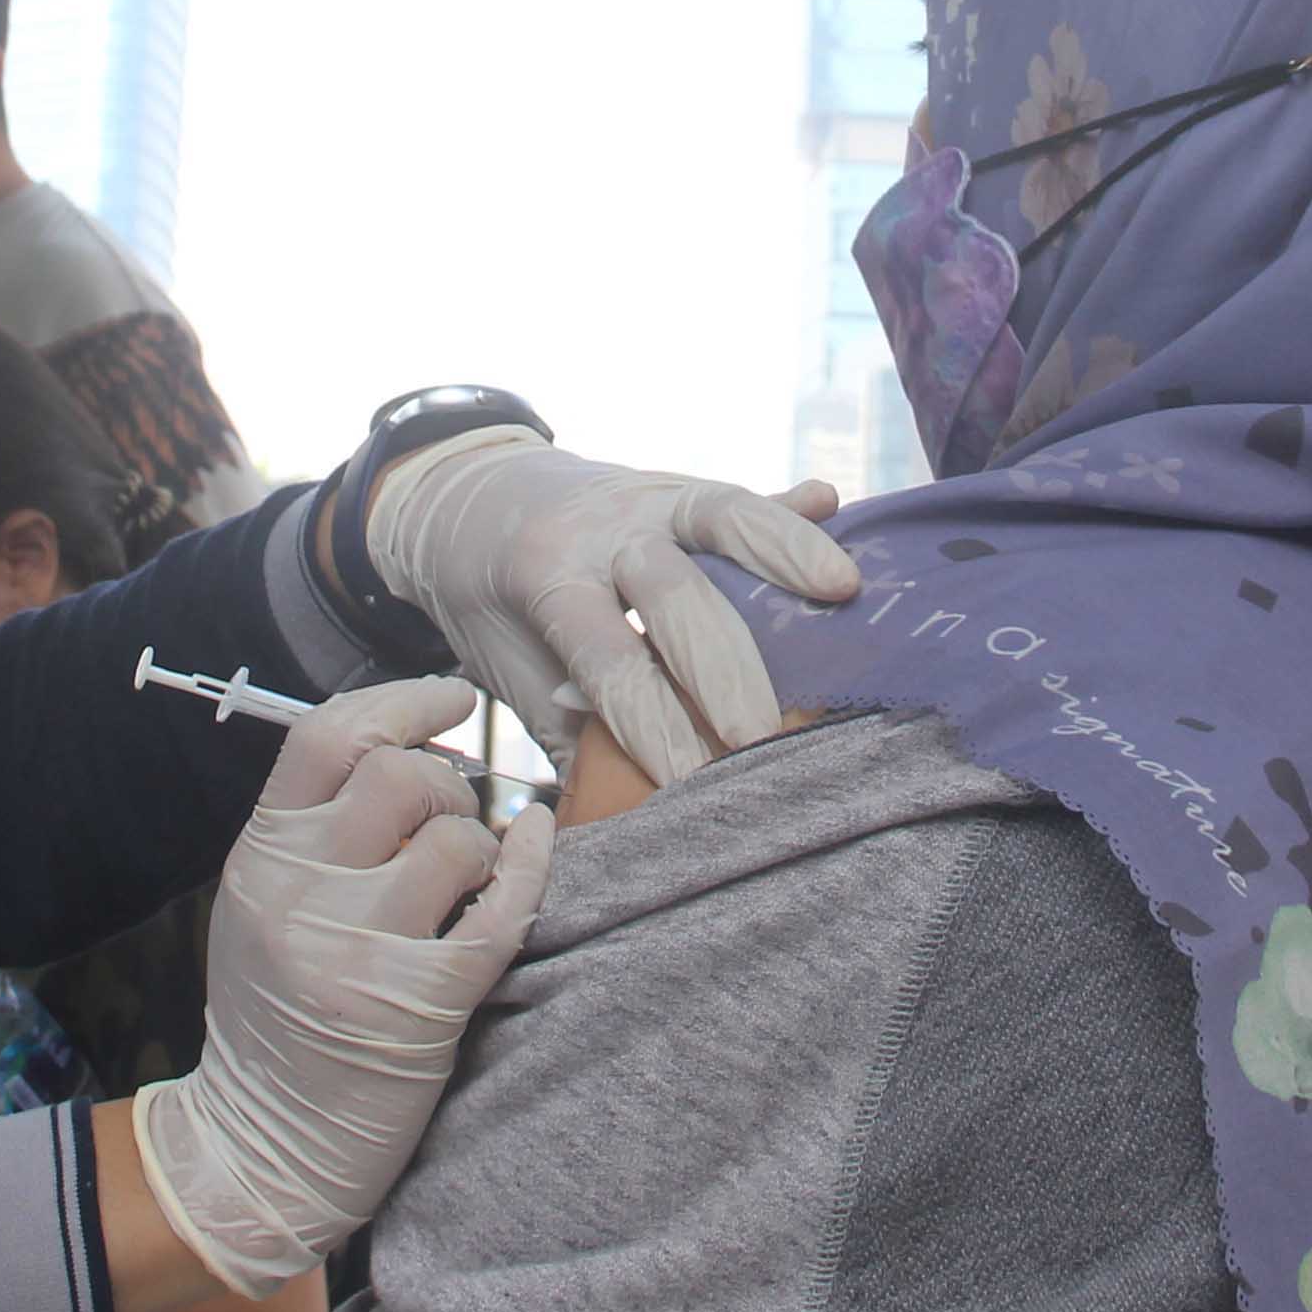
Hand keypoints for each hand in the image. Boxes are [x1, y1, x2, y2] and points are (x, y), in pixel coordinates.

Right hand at [126, 675, 551, 1295]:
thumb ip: (310, 836)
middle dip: (447, 780)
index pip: (327, 738)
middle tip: (455, 816)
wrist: (260, 1152)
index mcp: (261, 860)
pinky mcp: (418, 1008)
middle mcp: (302, 896)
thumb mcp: (258, 911)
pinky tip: (535, 848)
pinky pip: (499, 910)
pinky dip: (530, 867)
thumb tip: (400, 750)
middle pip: (398, 774)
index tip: (452, 700)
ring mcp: (359, 952)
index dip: (401, 701)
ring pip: (457, 838)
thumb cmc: (273, 1021)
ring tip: (468, 875)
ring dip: (480, 842)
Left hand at [357, 432, 857, 788]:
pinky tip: (832, 506)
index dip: (650, 724)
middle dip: (721, 668)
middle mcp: (601, 531)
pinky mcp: (685, 490)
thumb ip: (569, 728)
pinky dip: (791, 510)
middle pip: (674, 593)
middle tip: (759, 737)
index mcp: (546, 579)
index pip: (608, 658)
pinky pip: (745, 498)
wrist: (468, 497)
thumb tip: (620, 821)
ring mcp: (649, 499)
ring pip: (719, 514)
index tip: (690, 785)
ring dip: (784, 550)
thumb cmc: (495, 607)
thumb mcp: (510, 668)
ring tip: (843, 591)